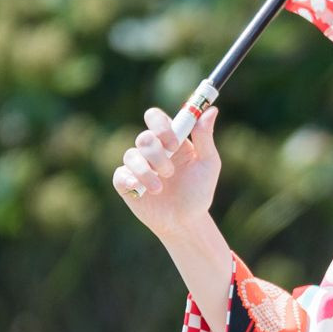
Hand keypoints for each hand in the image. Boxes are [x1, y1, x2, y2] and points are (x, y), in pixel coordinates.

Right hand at [112, 105, 219, 236]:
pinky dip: (131, 180)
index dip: (161, 125)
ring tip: (160, 188)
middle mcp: (151, 150)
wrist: (186, 221)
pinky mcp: (126, 183)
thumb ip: (205, 137)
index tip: (175, 143)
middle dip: (156, 153)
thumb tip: (211, 110)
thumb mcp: (208, 164)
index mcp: (169, 139)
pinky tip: (143, 190)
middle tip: (169, 171)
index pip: (155, 118)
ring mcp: (137, 165)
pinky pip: (121, 174)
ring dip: (147, 171)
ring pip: (131, 155)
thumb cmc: (198, 191)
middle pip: (144, 137)